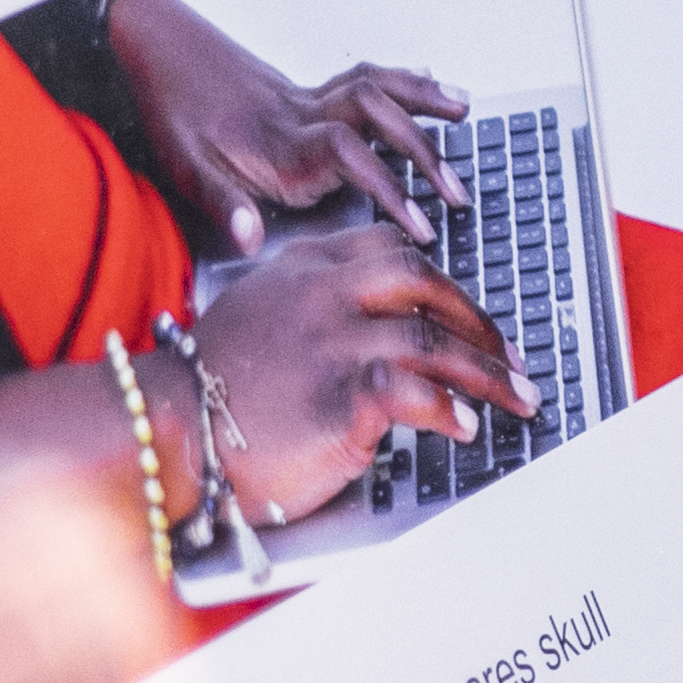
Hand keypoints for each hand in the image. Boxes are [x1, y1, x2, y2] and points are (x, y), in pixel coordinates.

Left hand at [96, 0, 458, 246]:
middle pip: (375, 117)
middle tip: (459, 190)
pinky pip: (366, 78)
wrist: (157, 48)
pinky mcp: (308, 89)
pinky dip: (405, 79)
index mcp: (275, 144)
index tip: (419, 224)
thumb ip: (223, 203)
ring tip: (466, 110)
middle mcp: (300, 115)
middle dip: (423, 152)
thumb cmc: (171, 112)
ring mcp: (308, 97)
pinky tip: (432, 83)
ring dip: (424, 100)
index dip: (388, 187)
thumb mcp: (183, 168)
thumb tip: (250, 238)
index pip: (347, 157)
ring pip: (377, 89)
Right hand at [176, 217, 525, 518]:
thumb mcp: (258, 318)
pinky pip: (417, 392)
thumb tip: (368, 327)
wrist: (165, 432)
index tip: (466, 309)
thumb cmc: (207, 389)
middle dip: (478, 322)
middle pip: (427, 284)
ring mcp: (335, 342)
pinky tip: (466, 426)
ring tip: (517, 399)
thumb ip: (312, 307)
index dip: (442, 280)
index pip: (393, 251)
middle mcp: (325, 294)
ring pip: (435, 340)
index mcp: (305, 268)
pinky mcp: (341, 396)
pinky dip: (451, 409)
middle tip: (510, 356)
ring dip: (488, 374)